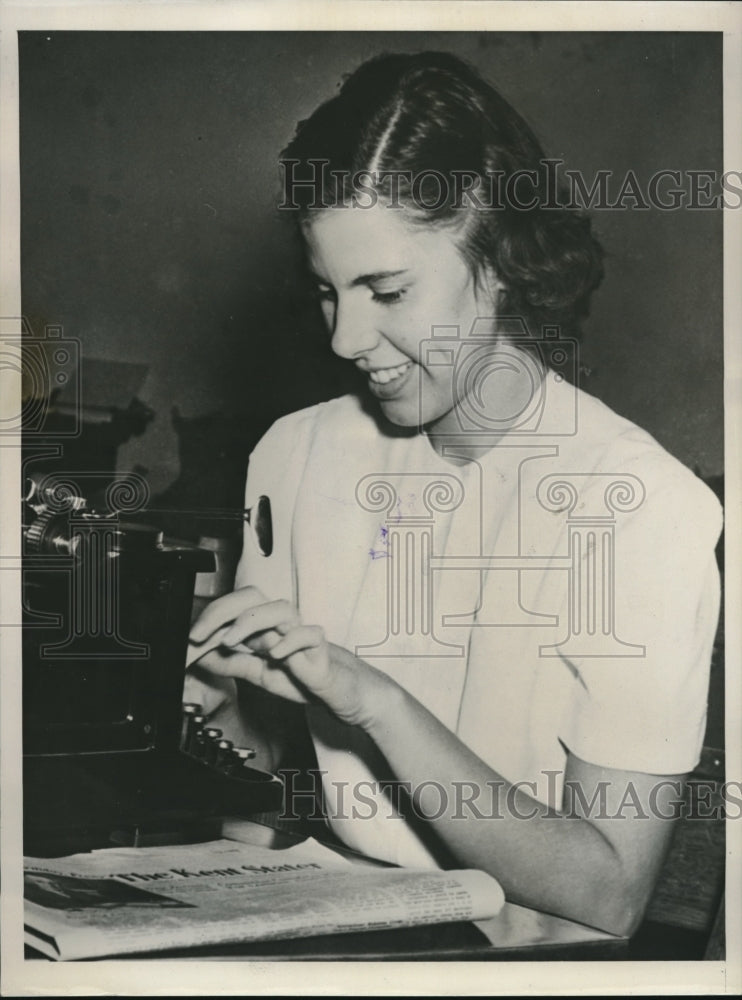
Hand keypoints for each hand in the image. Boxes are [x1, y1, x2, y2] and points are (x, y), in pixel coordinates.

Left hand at [188, 586, 388, 725]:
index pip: (232, 607)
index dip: (208, 619)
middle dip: (221, 611)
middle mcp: (280, 624)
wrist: (341, 692)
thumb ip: (230, 662)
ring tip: (231, 642)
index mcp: (263, 626)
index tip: (188, 640)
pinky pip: (309, 635)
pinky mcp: (321, 650)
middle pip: (251, 597)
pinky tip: (275, 654)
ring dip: (250, 621)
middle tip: (199, 635)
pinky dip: (290, 641)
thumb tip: (199, 655)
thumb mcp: (257, 673)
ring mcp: (300, 634)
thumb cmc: (304, 676)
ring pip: (279, 608)